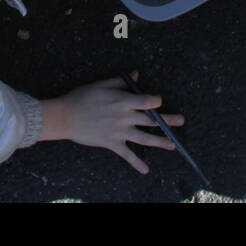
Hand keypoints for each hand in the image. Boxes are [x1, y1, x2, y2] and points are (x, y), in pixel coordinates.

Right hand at [40, 73, 184, 173]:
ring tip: (172, 145)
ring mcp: (119, 131)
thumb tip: (136, 75)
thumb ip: (120, 81)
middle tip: (181, 121)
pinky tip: (146, 170)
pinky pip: (127, 155)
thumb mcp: (100, 84)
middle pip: (151, 120)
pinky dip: (136, 163)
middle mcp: (124, 116)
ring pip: (144, 138)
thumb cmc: (81, 97)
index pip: (147, 101)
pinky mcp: (111, 143)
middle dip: (168, 121)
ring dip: (160, 141)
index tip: (160, 101)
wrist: (64, 116)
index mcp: (122, 100)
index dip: (156, 101)